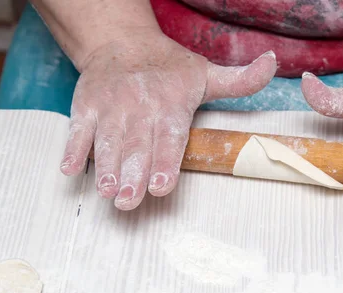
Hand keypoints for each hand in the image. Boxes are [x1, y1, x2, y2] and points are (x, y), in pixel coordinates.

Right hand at [60, 34, 276, 209]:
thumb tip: (273, 64)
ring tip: (106, 191)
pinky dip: (73, 149)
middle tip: (129, 201)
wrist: (121, 41)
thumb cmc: (168, 67)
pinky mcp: (85, 105)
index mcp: (171, 105)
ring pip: (107, 141)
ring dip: (105, 168)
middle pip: (137, 146)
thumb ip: (240, 80)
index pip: (170, 138)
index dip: (166, 162)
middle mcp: (140, 108)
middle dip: (133, 175)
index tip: (162, 186)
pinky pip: (78, 129)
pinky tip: (69, 170)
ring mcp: (110, 107)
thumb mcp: (207, 73)